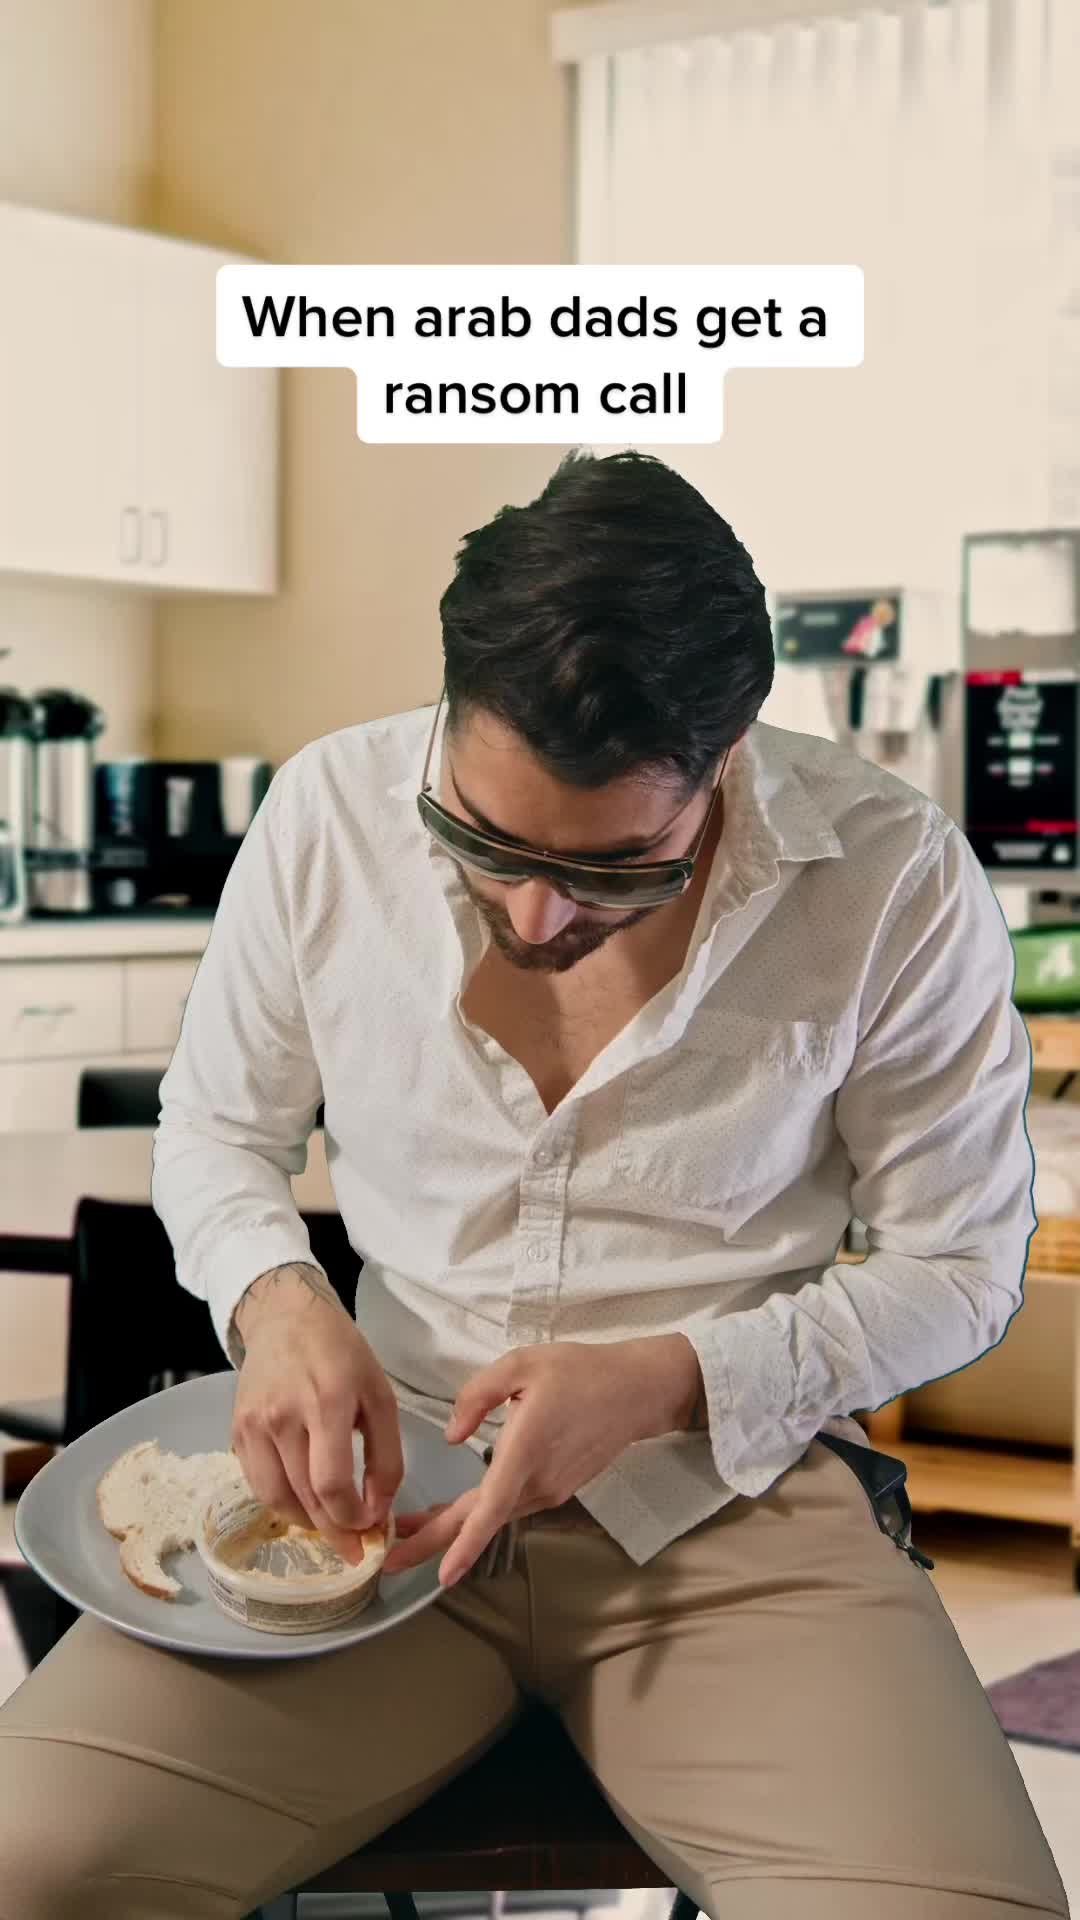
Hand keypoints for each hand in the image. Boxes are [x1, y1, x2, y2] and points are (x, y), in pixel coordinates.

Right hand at [230, 1277, 403, 1566]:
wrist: (285, 1317)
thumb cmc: (341, 1354)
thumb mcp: (380, 1396)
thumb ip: (387, 1457)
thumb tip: (378, 1511)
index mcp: (326, 1402)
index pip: (331, 1483)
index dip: (351, 1517)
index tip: (370, 1527)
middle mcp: (282, 1416)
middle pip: (304, 1497)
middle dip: (333, 1530)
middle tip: (353, 1547)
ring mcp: (253, 1425)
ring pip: (276, 1499)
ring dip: (306, 1523)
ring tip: (330, 1526)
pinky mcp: (236, 1431)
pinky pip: (259, 1483)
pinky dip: (283, 1502)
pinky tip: (305, 1502)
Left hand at [382, 1334, 700, 1587]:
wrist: (636, 1391)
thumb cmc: (579, 1372)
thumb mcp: (521, 1364)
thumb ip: (477, 1395)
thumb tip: (452, 1437)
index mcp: (525, 1449)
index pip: (490, 1507)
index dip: (464, 1543)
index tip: (440, 1575)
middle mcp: (537, 1481)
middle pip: (481, 1522)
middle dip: (434, 1544)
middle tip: (390, 1560)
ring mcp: (549, 1490)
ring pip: (494, 1515)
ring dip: (454, 1526)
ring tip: (411, 1529)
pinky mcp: (556, 1488)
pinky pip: (511, 1506)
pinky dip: (480, 1514)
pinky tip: (459, 1511)